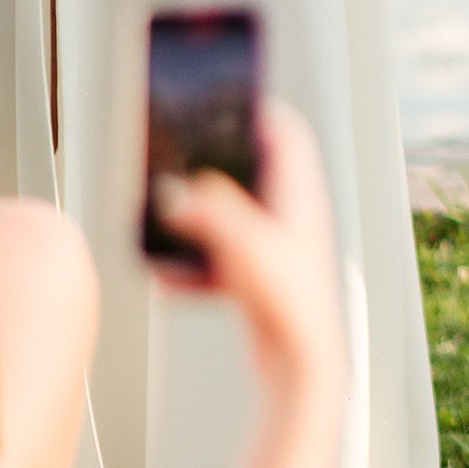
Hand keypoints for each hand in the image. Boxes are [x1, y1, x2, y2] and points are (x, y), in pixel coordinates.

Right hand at [149, 102, 344, 401]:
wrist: (302, 369)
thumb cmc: (289, 301)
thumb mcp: (244, 244)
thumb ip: (206, 213)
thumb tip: (172, 193)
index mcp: (299, 195)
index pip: (286, 136)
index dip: (260, 113)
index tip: (231, 98)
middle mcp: (291, 219)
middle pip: (252, 176)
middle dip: (216, 169)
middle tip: (184, 159)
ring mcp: (276, 251)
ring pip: (233, 221)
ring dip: (199, 221)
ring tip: (166, 220)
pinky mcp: (261, 282)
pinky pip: (220, 264)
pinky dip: (194, 268)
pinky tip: (166, 279)